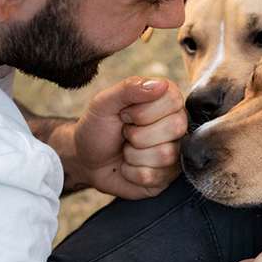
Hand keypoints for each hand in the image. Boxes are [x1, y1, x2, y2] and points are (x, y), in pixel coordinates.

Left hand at [71, 77, 186, 198]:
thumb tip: (162, 84)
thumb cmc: (97, 128)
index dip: (144, 110)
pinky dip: (131, 172)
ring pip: (166, 154)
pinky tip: (128, 167)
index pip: (174, 99)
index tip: (125, 115)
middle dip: (138, 134)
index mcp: (165, 101)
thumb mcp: (104, 103)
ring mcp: (174, 152)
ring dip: (133, 155)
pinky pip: (154, 176)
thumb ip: (130, 88)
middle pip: (175, 127)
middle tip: (125, 134)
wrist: (85, 160)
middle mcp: (176, 125)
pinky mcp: (166, 177)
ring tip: (126, 150)